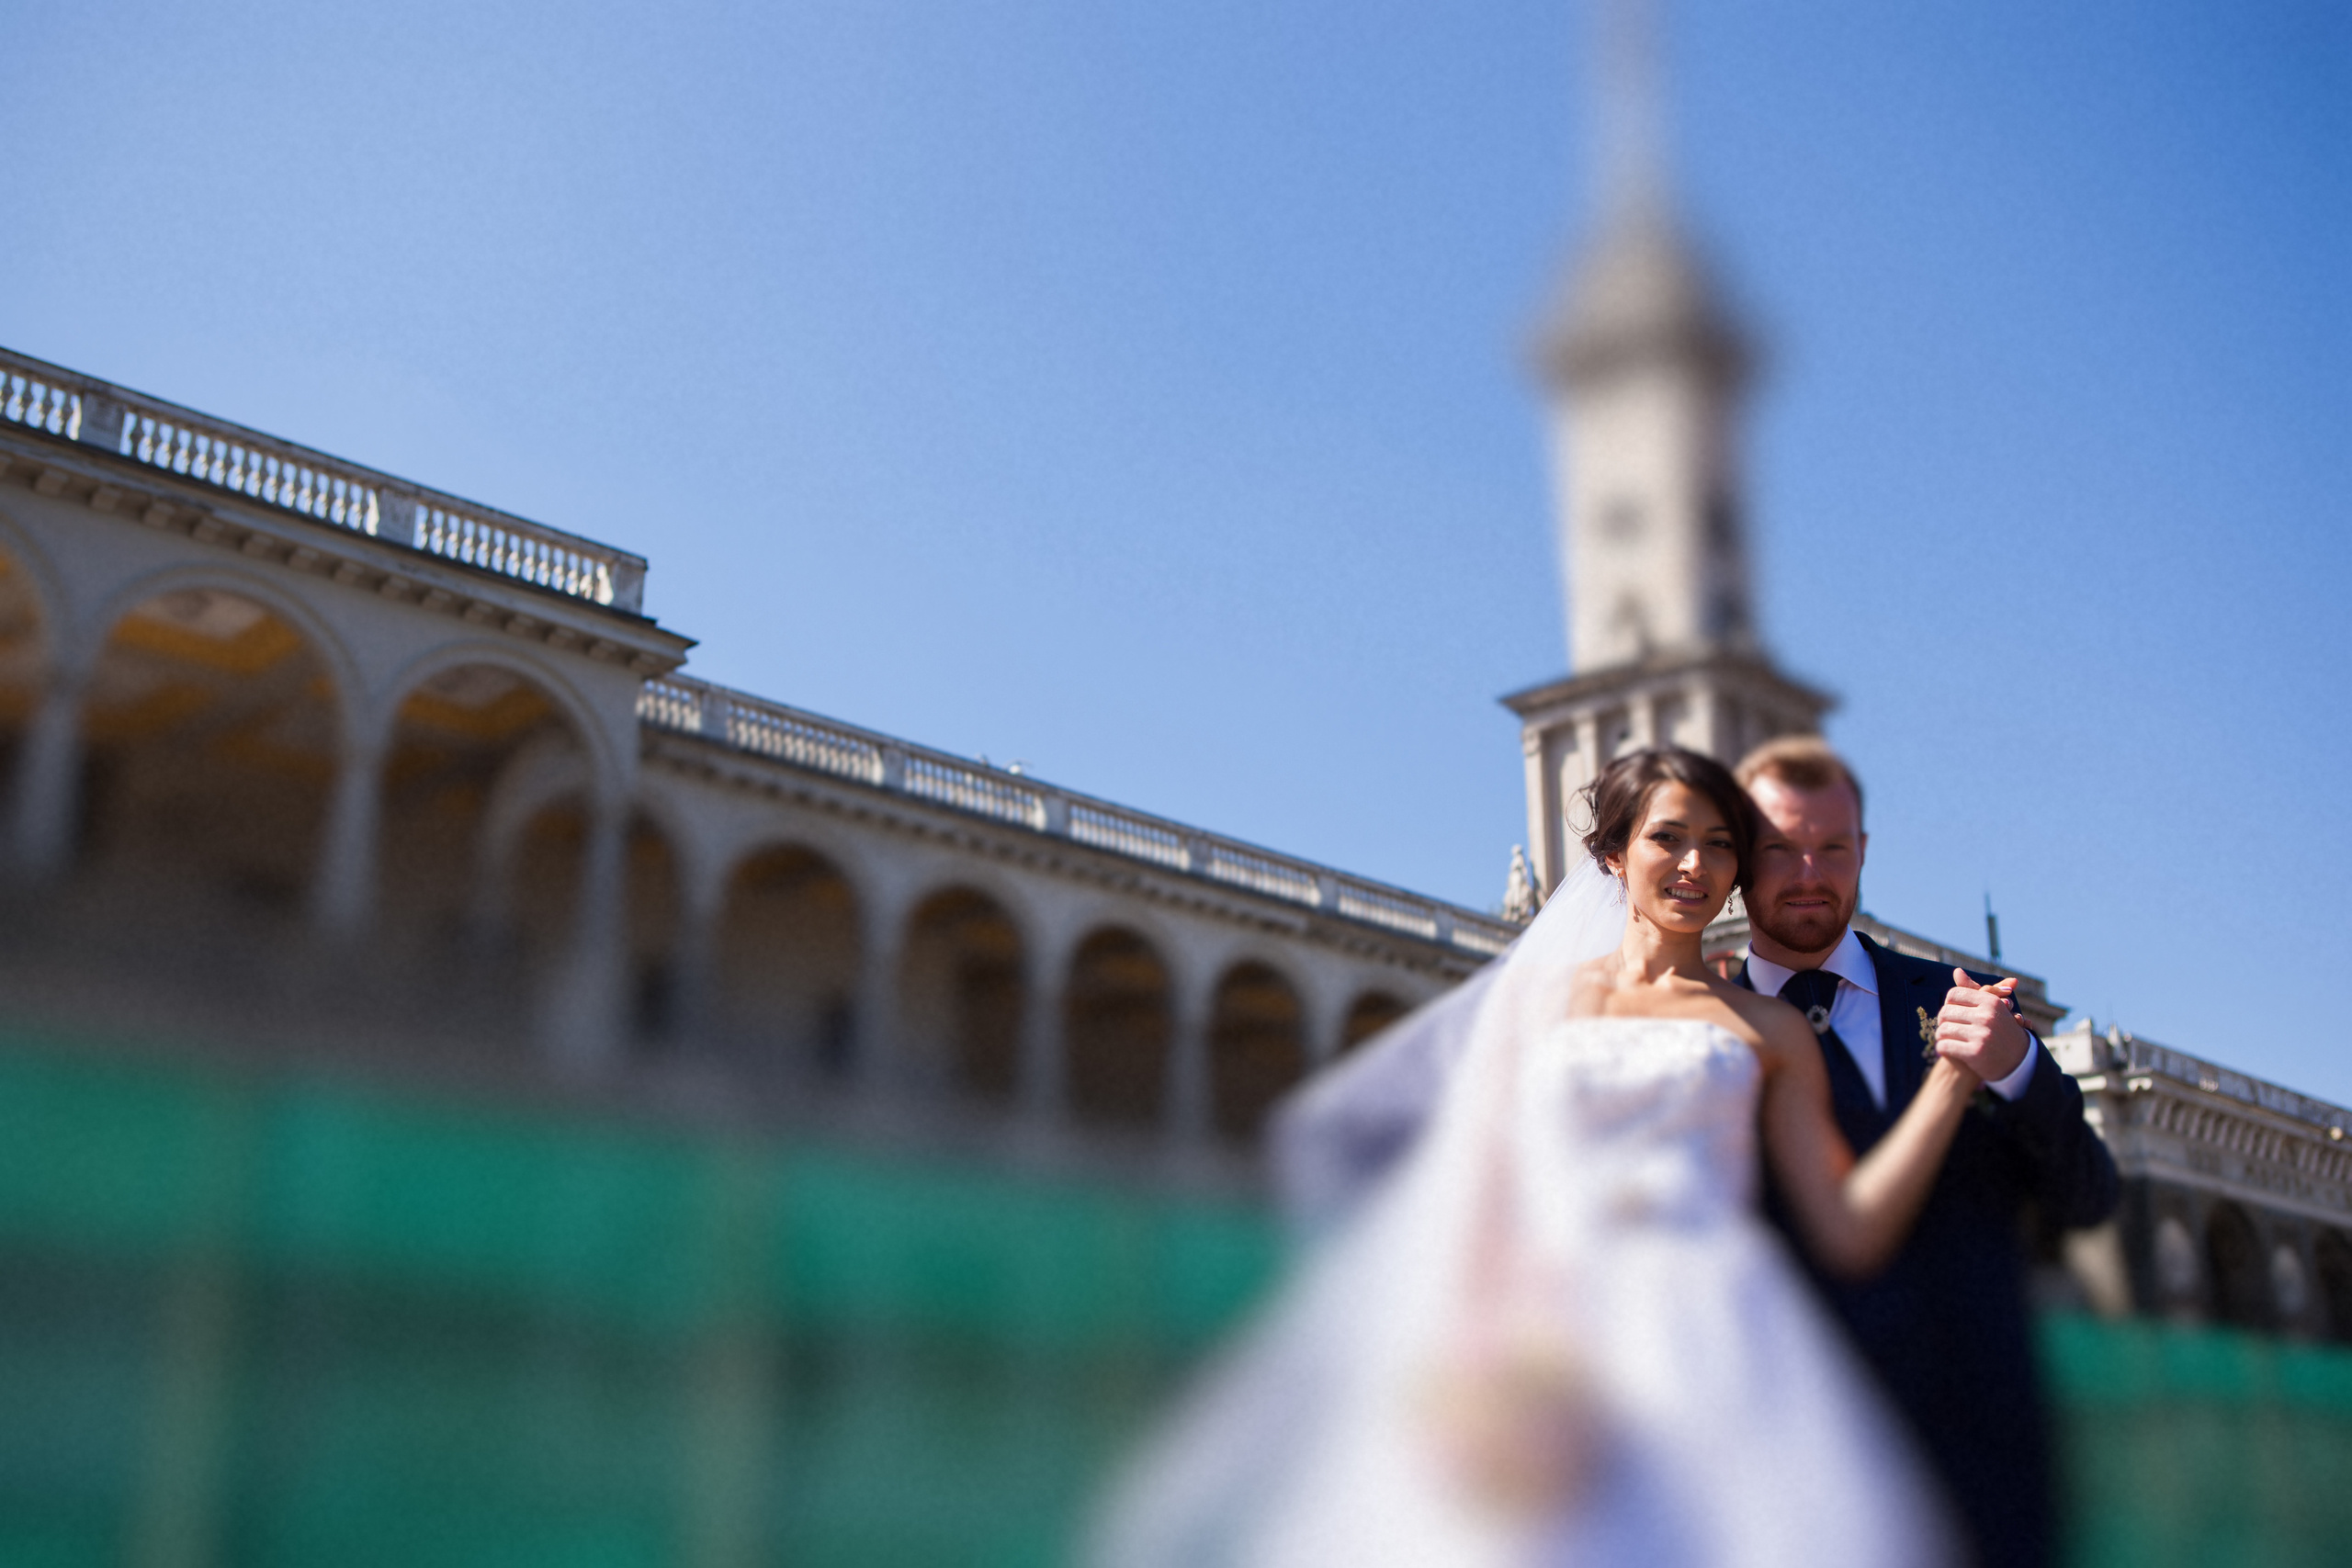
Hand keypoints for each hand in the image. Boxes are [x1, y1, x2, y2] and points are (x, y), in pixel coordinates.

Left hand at [1936, 967, 2029, 1083]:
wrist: (2019, 1062)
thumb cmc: (2001, 1031)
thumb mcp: (1992, 1008)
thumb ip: (1973, 990)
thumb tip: (1957, 971)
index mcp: (1991, 1002)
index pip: (1954, 994)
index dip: (1949, 1004)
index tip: (1953, 1012)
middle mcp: (1987, 1017)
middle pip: (1946, 1012)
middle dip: (1943, 1021)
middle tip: (1946, 1028)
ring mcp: (1982, 1035)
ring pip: (1943, 1030)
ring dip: (1941, 1036)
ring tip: (1946, 1038)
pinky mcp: (1975, 1053)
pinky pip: (1944, 1046)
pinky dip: (1942, 1048)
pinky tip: (1947, 1049)